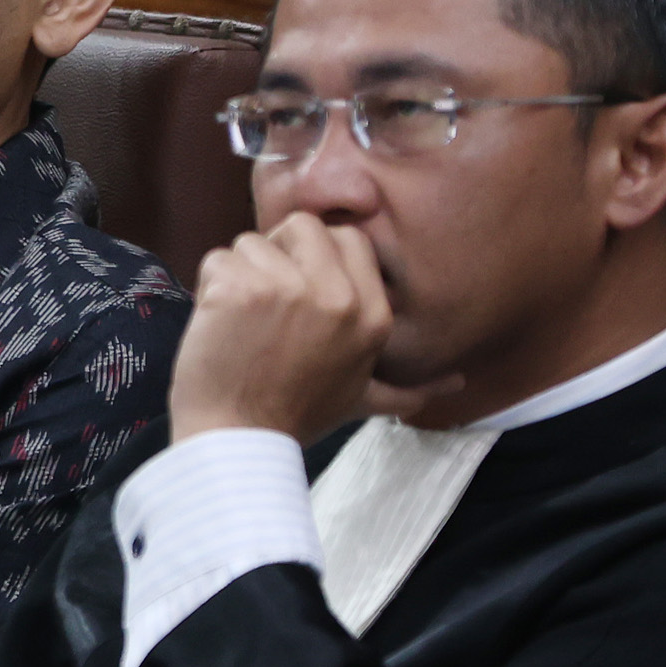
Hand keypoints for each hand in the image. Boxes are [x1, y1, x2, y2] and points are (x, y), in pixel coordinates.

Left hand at [167, 213, 393, 444]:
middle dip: (275, 253)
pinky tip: (217, 326)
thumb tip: (458, 383)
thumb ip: (407, 387)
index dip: (313, 255)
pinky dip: (207, 289)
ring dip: (237, 276)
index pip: (347, 238)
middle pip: (300, 226)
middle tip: (264, 302)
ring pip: (250, 243)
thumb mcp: (361, 398)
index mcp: (372, 315)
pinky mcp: (239, 288)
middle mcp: (337, 296)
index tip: (296, 290)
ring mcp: (287, 288)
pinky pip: (216, 261)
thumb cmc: (293, 417)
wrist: (238, 441)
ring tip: (241, 325)